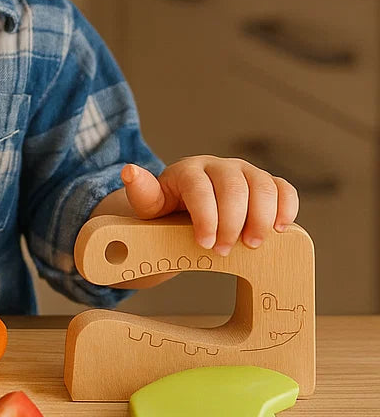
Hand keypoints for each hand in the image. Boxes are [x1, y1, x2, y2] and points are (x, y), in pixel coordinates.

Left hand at [120, 156, 298, 254]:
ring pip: (263, 186)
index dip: (206, 217)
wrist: (185, 209)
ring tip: (252, 245)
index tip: (204, 244)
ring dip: (261, 218)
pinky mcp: (264, 183)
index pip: (200, 188)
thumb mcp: (150, 206)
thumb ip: (142, 193)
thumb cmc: (168, 209)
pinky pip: (283, 188)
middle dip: (232, 222)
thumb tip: (129, 171)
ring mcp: (244, 172)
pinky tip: (279, 229)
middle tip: (225, 250)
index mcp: (188, 170)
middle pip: (234, 187)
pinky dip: (287, 207)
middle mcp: (218, 166)